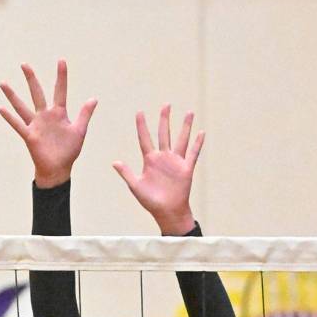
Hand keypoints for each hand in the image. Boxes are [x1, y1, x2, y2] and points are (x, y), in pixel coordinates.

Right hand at [0, 59, 96, 187]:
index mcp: (59, 114)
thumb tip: (94, 99)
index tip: (61, 60)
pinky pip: (17, 124)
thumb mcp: (79, 131)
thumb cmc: (68, 151)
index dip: (61, 76)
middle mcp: (45, 116)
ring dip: (12, 95)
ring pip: (22, 106)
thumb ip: (85, 114)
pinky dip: (8, 117)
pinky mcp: (29, 136)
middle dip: (31, 79)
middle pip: (37, 93)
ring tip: (3, 83)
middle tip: (24, 64)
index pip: (60, 91)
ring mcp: (36, 125)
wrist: (58, 169)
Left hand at [113, 106, 203, 234]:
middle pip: (164, 134)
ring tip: (189, 112)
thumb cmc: (150, 201)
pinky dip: (197, 144)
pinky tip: (201, 133)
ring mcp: (175, 162)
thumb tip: (114, 162)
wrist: (167, 212)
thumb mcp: (136, 186)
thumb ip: (126, 173)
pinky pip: (193, 154)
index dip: (142, 126)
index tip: (139, 112)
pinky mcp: (186, 169)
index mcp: (150, 161)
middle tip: (166, 105)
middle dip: (165, 119)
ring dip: (185, 126)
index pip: (145, 139)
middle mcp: (163, 158)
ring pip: (181, 139)